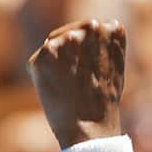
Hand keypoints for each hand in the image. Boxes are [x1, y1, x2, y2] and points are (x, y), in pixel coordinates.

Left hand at [28, 19, 125, 148]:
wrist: (89, 124)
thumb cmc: (102, 101)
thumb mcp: (114, 66)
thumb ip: (103, 45)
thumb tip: (93, 28)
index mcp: (111, 28)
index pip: (88, 30)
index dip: (83, 53)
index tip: (87, 72)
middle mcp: (91, 27)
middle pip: (69, 34)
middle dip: (68, 54)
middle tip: (75, 81)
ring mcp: (68, 38)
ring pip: (52, 44)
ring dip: (54, 62)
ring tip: (67, 84)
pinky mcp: (47, 52)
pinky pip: (38, 59)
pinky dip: (40, 72)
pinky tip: (54, 86)